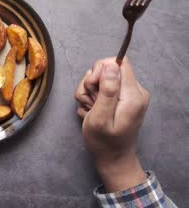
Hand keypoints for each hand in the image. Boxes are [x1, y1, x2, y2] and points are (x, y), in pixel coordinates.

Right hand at [75, 57, 149, 191]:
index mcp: (133, 95)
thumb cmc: (103, 142)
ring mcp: (128, 95)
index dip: (99, 71)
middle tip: (91, 104)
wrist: (112, 158)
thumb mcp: (100, 117)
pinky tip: (92, 111)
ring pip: (100, 79)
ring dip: (88, 93)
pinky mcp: (121, 98)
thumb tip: (110, 65)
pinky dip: (92, 99)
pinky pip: (101, 88)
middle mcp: (134, 91)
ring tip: (90, 110)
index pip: (117, 63)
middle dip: (91, 85)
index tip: (93, 88)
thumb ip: (107, 90)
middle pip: (106, 69)